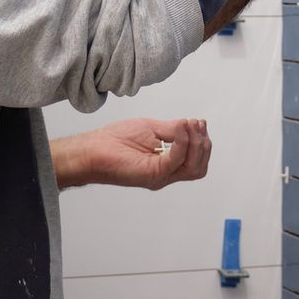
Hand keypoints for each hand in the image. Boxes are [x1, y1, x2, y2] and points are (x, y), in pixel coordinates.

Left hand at [52, 118, 212, 190]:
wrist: (94, 150)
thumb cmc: (116, 140)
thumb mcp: (152, 128)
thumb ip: (173, 129)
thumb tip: (192, 125)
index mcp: (167, 164)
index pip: (196, 159)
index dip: (202, 141)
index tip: (200, 122)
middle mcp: (167, 174)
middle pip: (199, 167)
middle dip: (203, 144)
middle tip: (197, 125)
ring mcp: (161, 176)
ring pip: (193, 168)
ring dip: (196, 144)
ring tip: (189, 126)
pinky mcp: (153, 174)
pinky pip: (176, 160)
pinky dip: (182, 143)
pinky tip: (180, 129)